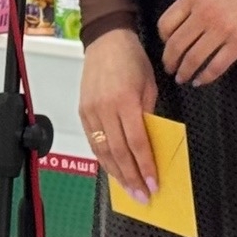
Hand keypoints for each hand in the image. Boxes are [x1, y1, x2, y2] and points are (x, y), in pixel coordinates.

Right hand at [79, 31, 159, 202]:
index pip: (137, 142)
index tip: (153, 184)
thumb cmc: (133, 60)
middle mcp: (105, 109)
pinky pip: (93, 142)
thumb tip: (149, 144)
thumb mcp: (149, 86)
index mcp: (126, 101)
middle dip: (131, 178)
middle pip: (119, 152)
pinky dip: (103, 159)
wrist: (106, 40)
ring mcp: (91, 111)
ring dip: (117, 174)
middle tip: (142, 197)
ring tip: (128, 190)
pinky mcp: (82, 112)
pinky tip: (113, 170)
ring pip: (103, 151)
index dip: (145, 166)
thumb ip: (148, 115)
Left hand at [157, 0, 236, 87]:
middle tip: (170, 69)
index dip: (163, 40)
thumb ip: (195, 2)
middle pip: (176, 45)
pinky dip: (206, 77)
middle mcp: (203, 14)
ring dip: (185, 72)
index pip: (166, 24)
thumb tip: (183, 24)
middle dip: (170, 62)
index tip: (167, 46)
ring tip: (183, 78)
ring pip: (193, 59)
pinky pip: (216, 66)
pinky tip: (202, 81)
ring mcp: (221, 29)